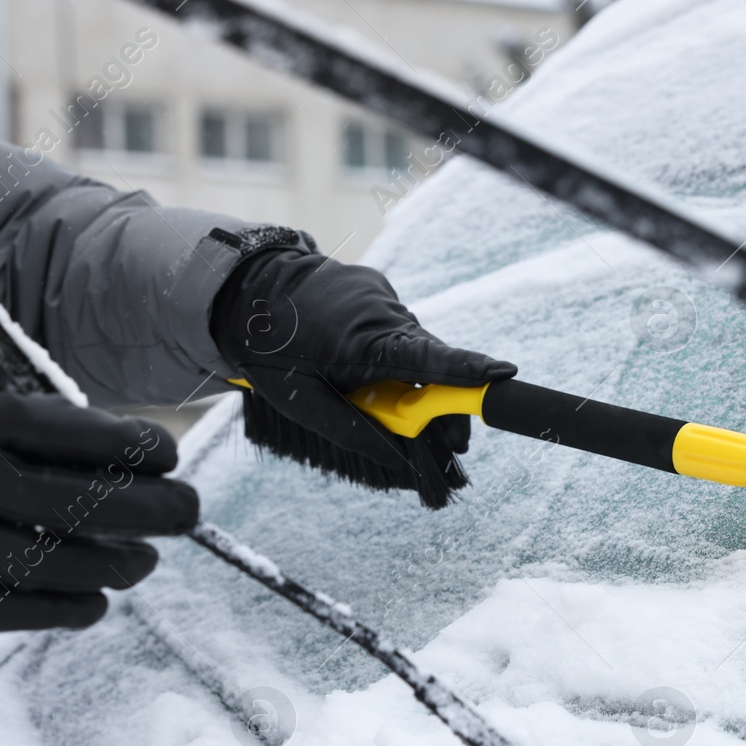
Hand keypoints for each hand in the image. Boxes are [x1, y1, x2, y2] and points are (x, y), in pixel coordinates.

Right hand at [0, 387, 198, 631]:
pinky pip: (12, 610)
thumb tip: (152, 470)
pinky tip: (98, 600)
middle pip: (73, 502)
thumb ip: (56, 434)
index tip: (171, 453)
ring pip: (50, 563)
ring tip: (146, 559)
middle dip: (148, 509)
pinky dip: (67, 610)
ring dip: (116, 565)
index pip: (67, 431)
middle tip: (187, 511)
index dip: (131, 445)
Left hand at [212, 250, 516, 468]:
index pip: (427, 360)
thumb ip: (352, 431)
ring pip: (417, 351)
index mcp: (362, 341)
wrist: (241, 287)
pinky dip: (396, 359)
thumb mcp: (299, 401)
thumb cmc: (266, 347)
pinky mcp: (376, 293)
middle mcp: (381, 313)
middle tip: (450, 449)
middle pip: (433, 365)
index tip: (505, 377)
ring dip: (415, 382)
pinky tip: (365, 371)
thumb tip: (396, 458)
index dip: (468, 371)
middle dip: (445, 406)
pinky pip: (398, 334)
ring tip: (386, 407)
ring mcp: (381, 298)